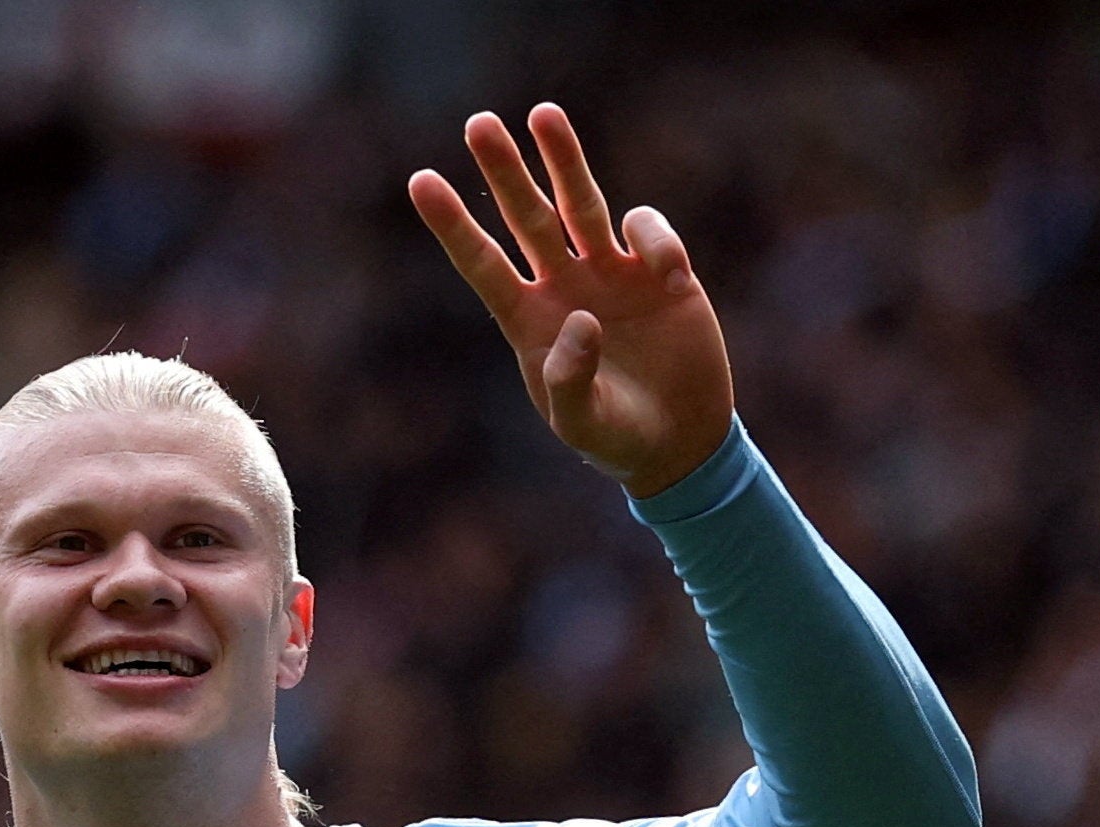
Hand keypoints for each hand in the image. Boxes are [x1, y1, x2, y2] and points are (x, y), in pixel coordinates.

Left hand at [410, 104, 733, 497]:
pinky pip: (646, 231)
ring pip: (579, 202)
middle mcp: (563, 287)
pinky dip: (656, 240)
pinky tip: (669, 277)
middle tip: (478, 124)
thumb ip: (571, 380)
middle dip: (503, 171)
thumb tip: (581, 318)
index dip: (452, 224)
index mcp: (528, 322)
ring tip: (542, 113)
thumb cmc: (617, 440)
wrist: (678, 442)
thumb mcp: (582, 424)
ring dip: (563, 159)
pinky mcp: (659, 273)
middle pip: (526, 217)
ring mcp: (609, 274)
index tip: (421, 181)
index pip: (482, 264)